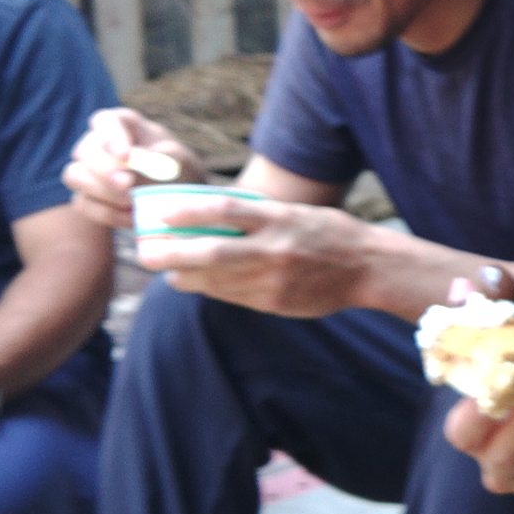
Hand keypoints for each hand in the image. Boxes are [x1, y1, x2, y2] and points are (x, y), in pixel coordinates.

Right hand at [63, 108, 202, 229]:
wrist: (178, 195)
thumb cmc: (179, 167)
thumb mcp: (179, 160)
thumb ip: (159, 161)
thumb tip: (130, 176)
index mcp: (122, 124)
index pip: (105, 121)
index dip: (111, 137)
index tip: (125, 156)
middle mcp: (99, 144)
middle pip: (84, 150)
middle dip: (104, 169)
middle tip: (127, 185)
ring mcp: (88, 170)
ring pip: (74, 175)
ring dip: (101, 191)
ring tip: (132, 202)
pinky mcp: (86, 196)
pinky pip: (83, 203)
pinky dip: (106, 213)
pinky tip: (131, 217)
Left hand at [135, 198, 366, 316]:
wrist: (368, 268)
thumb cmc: (330, 233)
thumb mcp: (296, 213)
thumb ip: (258, 215)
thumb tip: (213, 212)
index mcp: (279, 218)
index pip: (225, 210)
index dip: (189, 212)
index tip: (162, 215)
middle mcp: (274, 248)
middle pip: (210, 251)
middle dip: (171, 254)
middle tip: (145, 253)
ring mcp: (273, 279)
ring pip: (215, 280)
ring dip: (184, 277)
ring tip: (166, 273)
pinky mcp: (274, 303)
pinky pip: (232, 297)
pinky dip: (210, 290)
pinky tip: (196, 285)